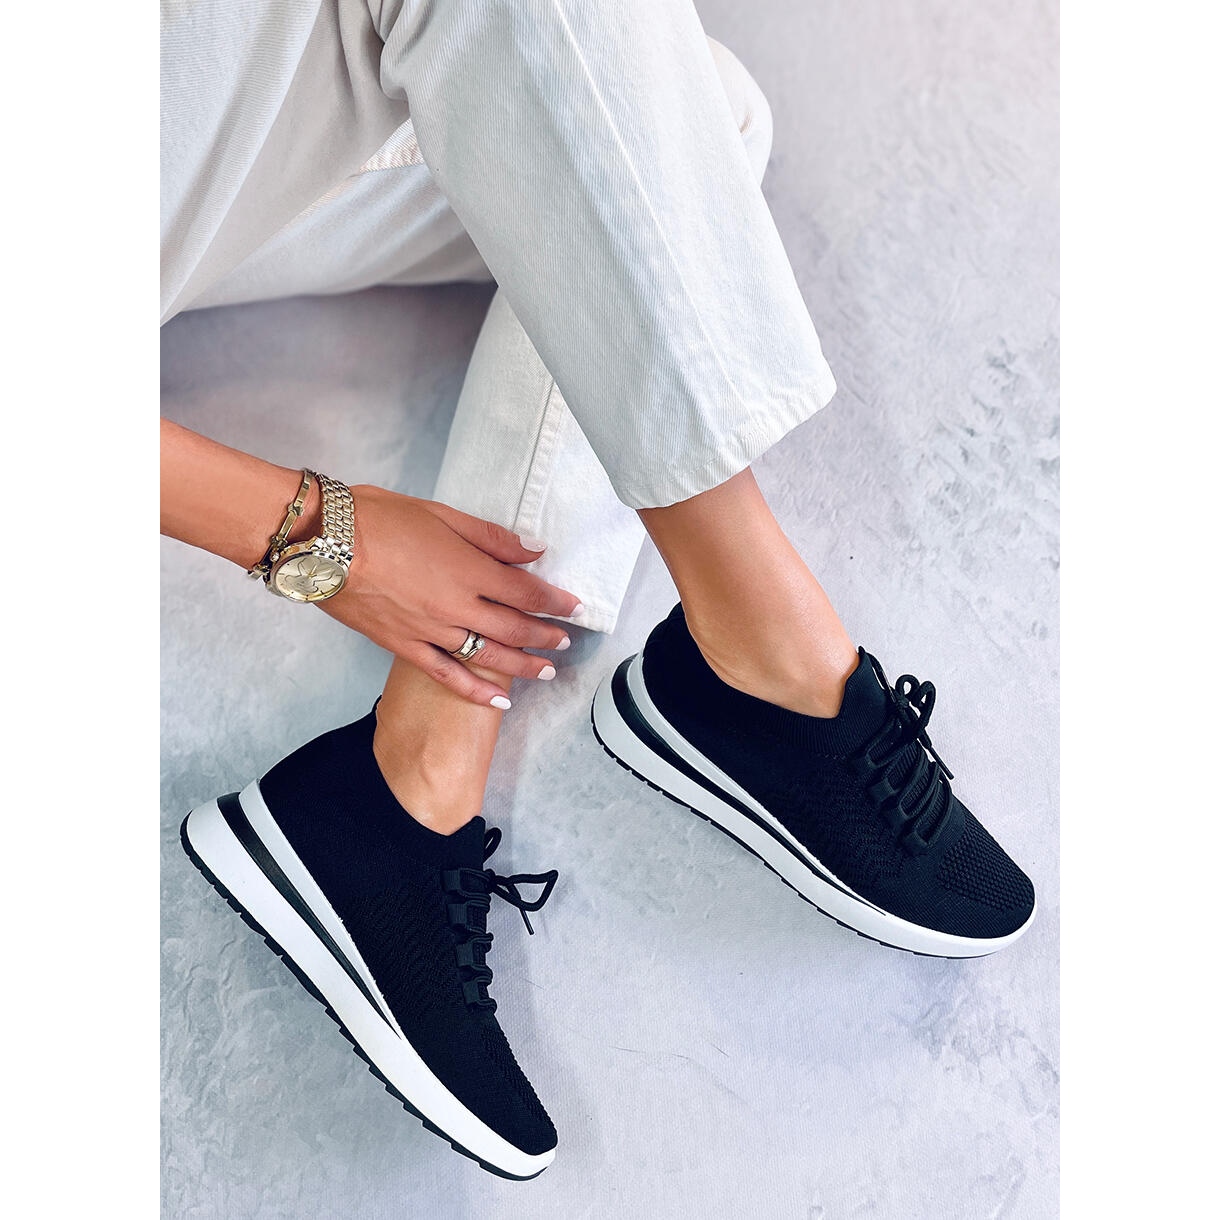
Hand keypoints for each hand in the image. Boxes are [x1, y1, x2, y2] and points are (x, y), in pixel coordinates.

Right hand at [319, 486, 581, 706]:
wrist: (322, 544)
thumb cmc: (379, 519)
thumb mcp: (442, 515)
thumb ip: (491, 537)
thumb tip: (534, 550)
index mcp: (469, 569)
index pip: (526, 592)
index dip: (555, 601)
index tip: (575, 606)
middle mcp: (457, 606)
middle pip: (515, 627)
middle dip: (546, 634)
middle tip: (566, 640)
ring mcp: (432, 631)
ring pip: (489, 656)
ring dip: (524, 665)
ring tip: (548, 670)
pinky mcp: (405, 647)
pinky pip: (448, 675)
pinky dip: (476, 691)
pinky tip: (499, 702)